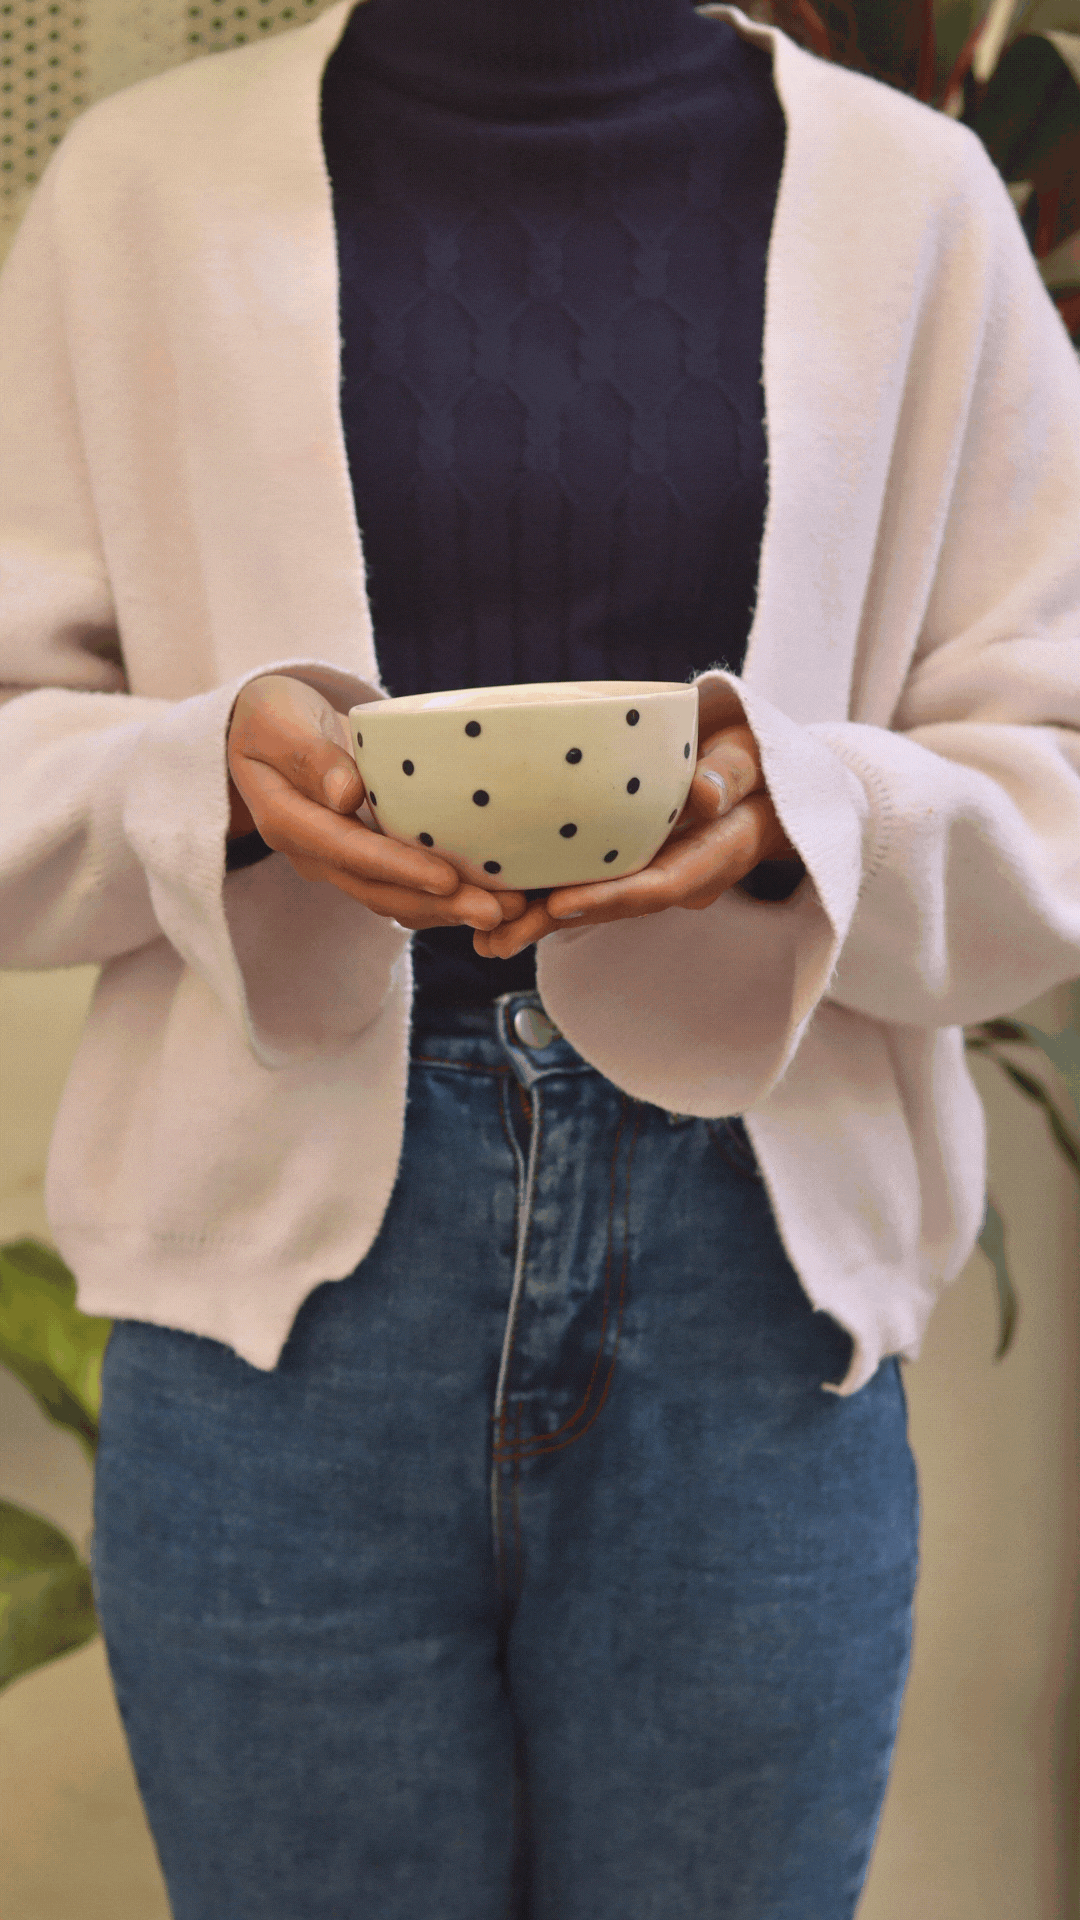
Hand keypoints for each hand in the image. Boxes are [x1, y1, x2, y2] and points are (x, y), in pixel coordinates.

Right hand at [226, 675, 529, 933]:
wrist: (265, 732)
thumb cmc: (272, 717)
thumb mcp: (277, 722)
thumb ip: (310, 755)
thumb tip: (347, 793)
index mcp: (289, 822)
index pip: (349, 852)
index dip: (400, 869)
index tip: (449, 880)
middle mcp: (314, 855)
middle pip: (379, 892)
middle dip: (440, 906)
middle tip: (500, 911)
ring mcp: (340, 863)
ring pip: (397, 900)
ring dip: (452, 910)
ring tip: (511, 911)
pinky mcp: (366, 860)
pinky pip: (406, 890)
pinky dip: (448, 899)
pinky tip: (494, 897)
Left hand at [473, 680, 796, 959]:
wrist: (759, 781)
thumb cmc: (754, 759)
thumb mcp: (753, 756)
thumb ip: (731, 774)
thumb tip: (705, 794)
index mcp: (714, 856)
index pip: (660, 886)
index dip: (609, 898)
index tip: (559, 904)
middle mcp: (679, 876)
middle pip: (614, 906)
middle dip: (554, 923)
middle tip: (496, 938)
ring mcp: (653, 875)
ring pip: (594, 902)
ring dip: (537, 921)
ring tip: (483, 937)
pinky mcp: (630, 865)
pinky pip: (587, 884)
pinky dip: (543, 896)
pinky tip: (496, 906)